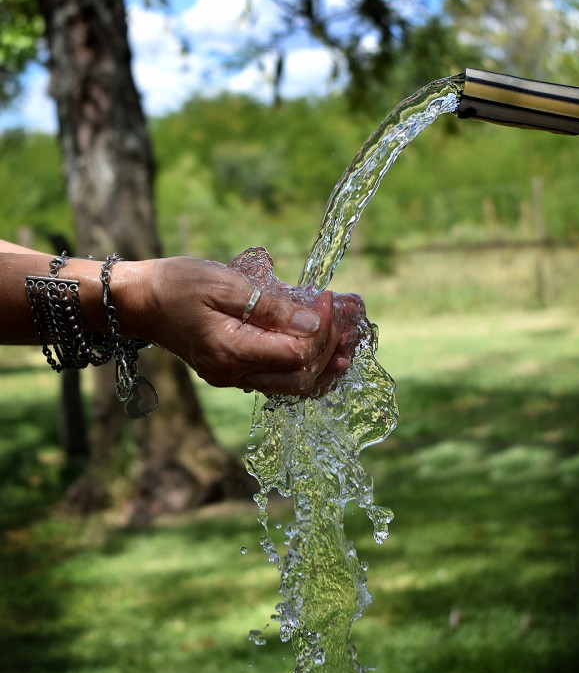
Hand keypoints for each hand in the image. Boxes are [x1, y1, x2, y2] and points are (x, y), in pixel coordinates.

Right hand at [124, 257, 360, 396]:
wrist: (139, 301)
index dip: (322, 329)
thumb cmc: (178, 284)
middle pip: (301, 381)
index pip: (297, 354)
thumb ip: (272, 308)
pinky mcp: (231, 373)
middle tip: (346, 321)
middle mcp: (233, 375)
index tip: (328, 298)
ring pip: (293, 388)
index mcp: (232, 352)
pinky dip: (304, 366)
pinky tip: (318, 348)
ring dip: (323, 364)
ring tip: (345, 339)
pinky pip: (278, 381)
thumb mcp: (225, 284)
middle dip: (331, 351)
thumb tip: (314, 325)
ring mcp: (232, 378)